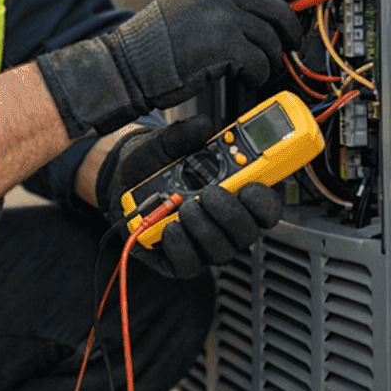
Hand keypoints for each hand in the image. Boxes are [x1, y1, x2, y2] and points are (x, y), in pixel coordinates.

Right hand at [36, 0, 303, 136]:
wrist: (130, 64)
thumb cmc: (151, 43)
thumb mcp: (184, 4)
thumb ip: (217, 1)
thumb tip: (255, 9)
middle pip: (275, 6)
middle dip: (290, 27)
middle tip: (292, 42)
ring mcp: (223, 18)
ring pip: (270, 37)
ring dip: (270, 57)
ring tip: (260, 67)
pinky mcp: (226, 46)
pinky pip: (260, 61)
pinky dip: (259, 73)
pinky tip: (249, 77)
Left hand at [96, 116, 283, 279]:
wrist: (124, 181)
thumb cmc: (156, 165)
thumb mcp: (168, 143)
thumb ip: (186, 133)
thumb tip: (202, 126)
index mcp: (235, 195)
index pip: (266, 208)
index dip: (264, 201)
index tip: (250, 186)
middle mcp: (225, 225)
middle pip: (247, 233)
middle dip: (231, 213)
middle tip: (210, 192)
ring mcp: (204, 245)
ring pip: (220, 250)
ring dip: (204, 227)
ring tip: (185, 206)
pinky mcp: (180, 260)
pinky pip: (188, 264)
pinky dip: (180, 245)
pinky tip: (170, 226)